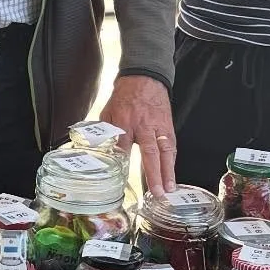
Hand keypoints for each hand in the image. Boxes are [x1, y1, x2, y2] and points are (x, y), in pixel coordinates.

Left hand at [97, 75, 176, 194]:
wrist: (145, 78)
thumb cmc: (124, 96)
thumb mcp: (108, 112)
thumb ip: (105, 132)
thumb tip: (98, 150)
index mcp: (125, 121)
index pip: (123, 145)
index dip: (124, 160)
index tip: (122, 178)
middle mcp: (143, 125)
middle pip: (150, 152)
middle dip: (154, 173)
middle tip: (157, 191)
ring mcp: (158, 127)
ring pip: (165, 151)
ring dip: (168, 171)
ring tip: (169, 189)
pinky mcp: (167, 126)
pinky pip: (171, 146)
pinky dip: (172, 161)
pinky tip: (172, 175)